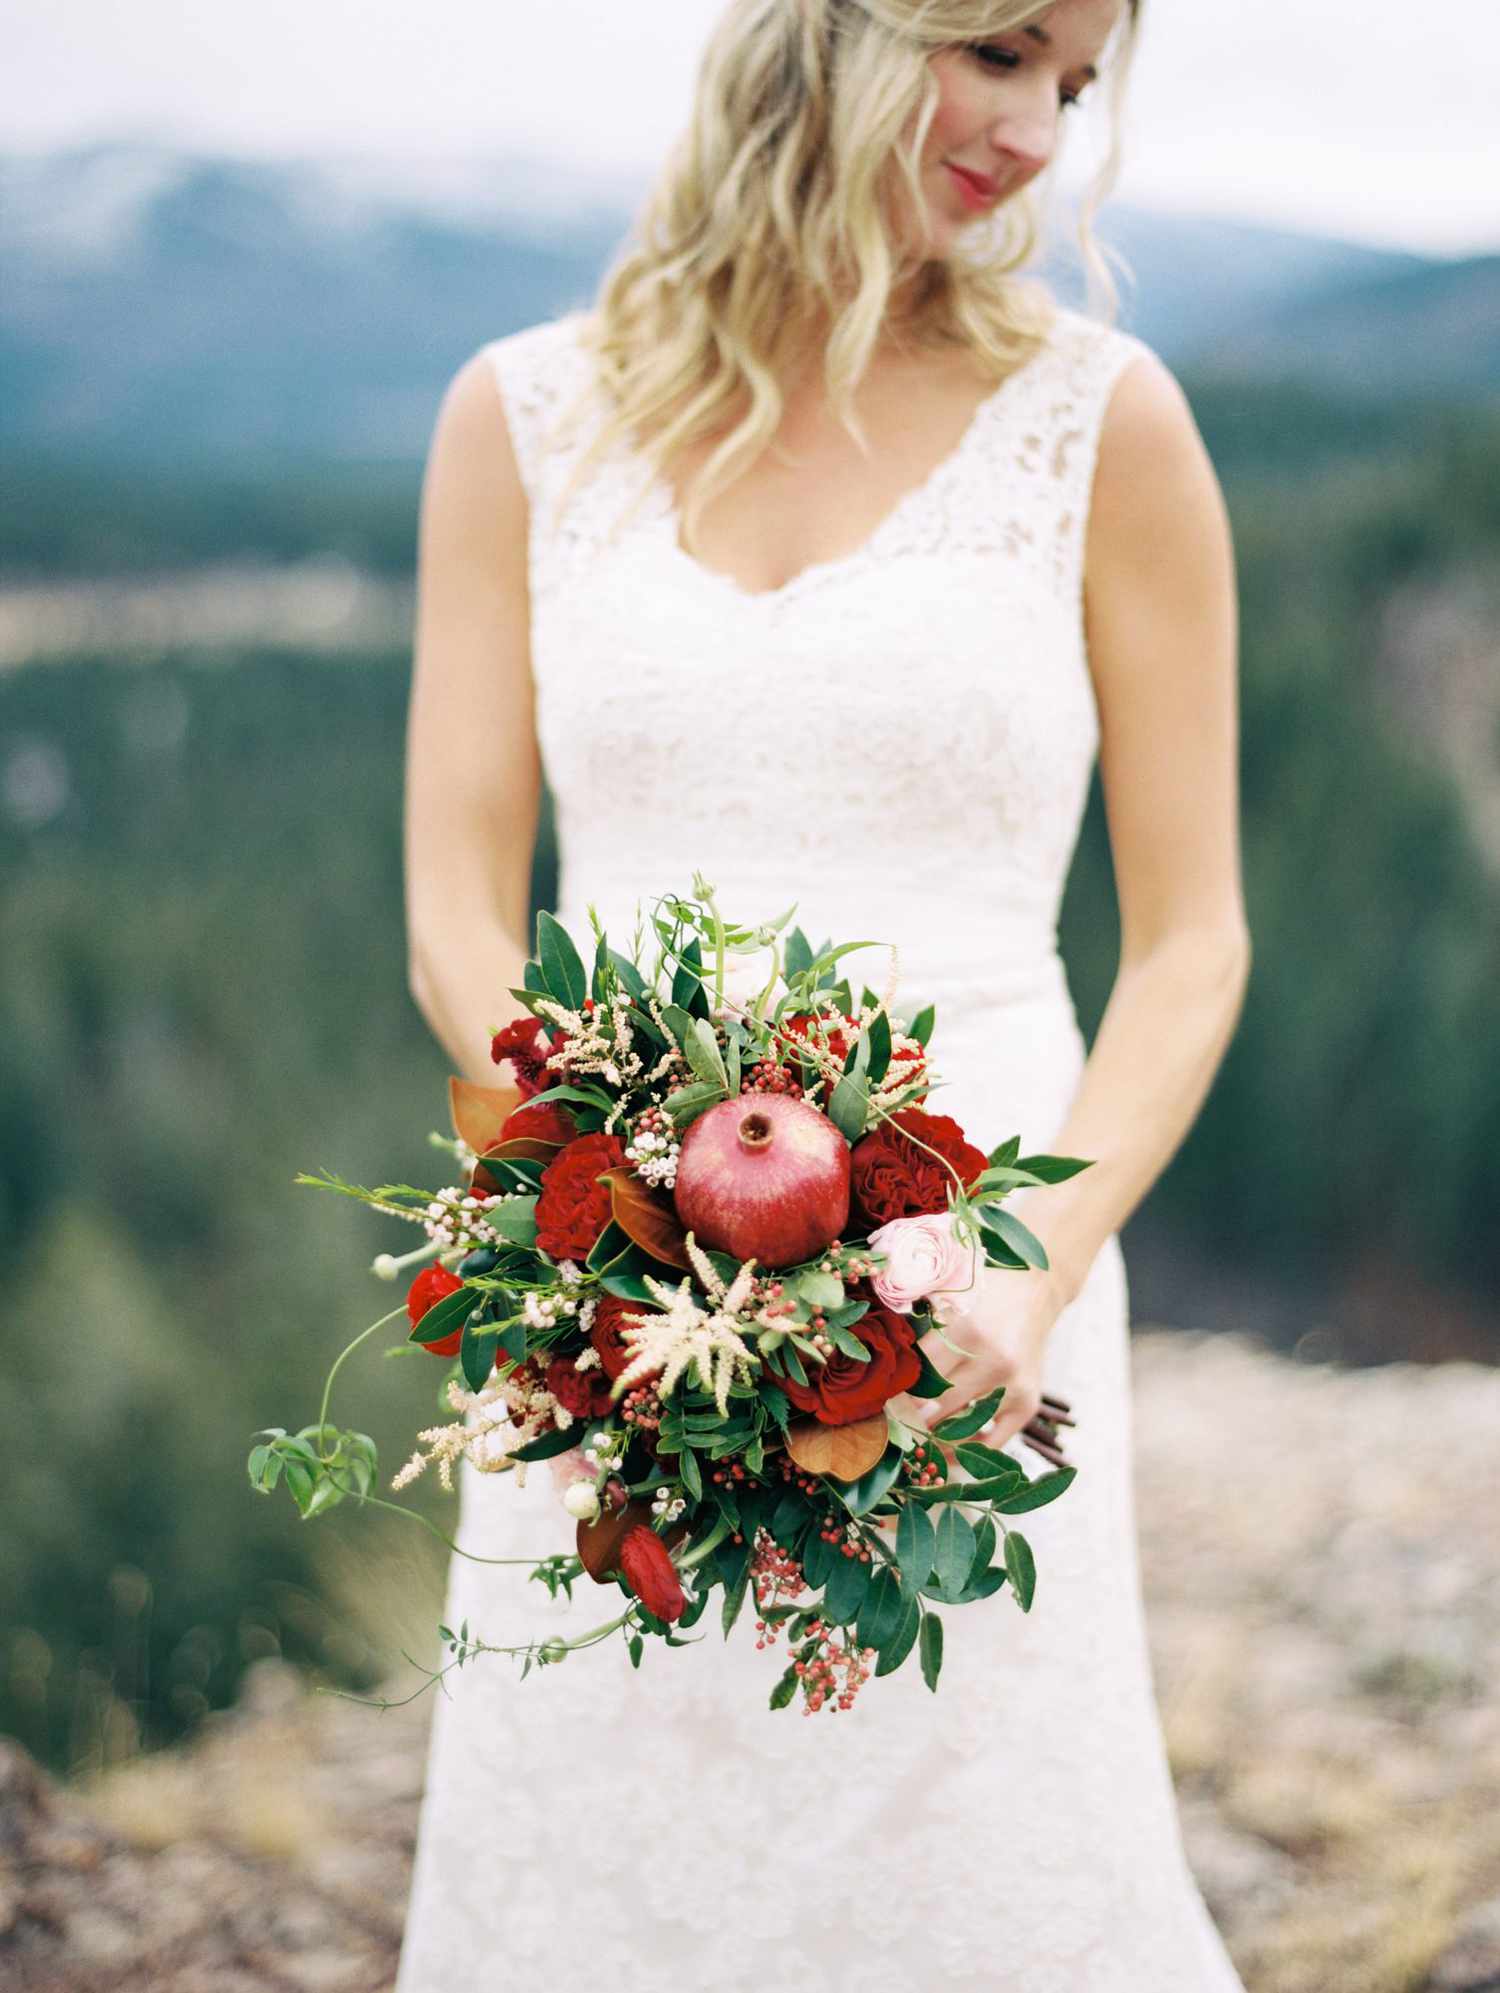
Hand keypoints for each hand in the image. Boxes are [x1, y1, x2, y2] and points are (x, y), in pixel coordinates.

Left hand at [891, 1264, 1066, 1456]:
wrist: (1035, 1291)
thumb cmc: (983, 1294)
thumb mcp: (949, 1298)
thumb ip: (920, 1325)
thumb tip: (885, 1363)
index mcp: (968, 1331)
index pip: (921, 1375)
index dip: (898, 1392)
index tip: (881, 1403)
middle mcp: (993, 1361)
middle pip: (939, 1404)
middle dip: (912, 1418)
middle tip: (891, 1427)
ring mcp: (1013, 1386)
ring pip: (963, 1426)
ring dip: (935, 1438)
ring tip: (914, 1443)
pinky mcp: (1028, 1403)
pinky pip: (994, 1441)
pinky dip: (969, 1451)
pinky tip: (947, 1454)